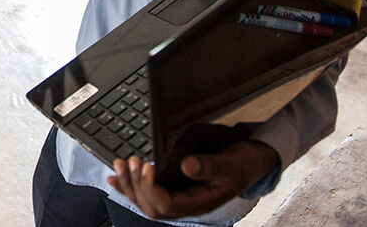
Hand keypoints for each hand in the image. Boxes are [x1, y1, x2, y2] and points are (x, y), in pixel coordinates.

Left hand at [105, 140, 279, 220]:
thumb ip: (208, 165)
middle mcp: (185, 204)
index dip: (151, 188)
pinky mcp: (173, 187)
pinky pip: (148, 191)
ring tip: (120, 164)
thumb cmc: (242, 163)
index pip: (166, 205)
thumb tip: (184, 165)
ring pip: (146, 201)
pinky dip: (129, 184)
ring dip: (129, 184)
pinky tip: (115, 177)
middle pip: (151, 206)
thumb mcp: (229, 163)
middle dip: (136, 185)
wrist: (251, 161)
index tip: (147, 166)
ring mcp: (178, 197)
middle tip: (130, 161)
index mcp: (198, 203)